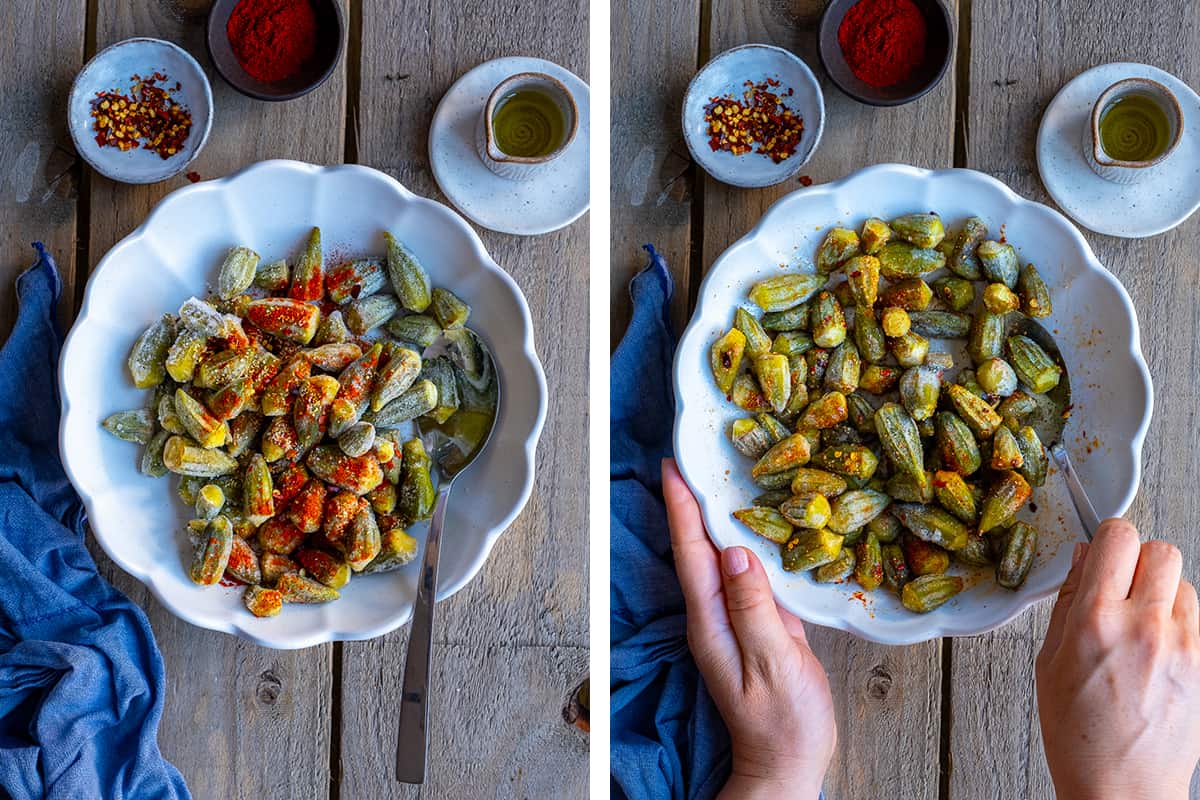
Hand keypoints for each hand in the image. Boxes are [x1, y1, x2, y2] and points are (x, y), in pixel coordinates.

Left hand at [662, 458, 835, 799]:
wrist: (788, 761)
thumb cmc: (782, 722)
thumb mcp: (772, 662)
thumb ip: (754, 608)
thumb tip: (737, 551)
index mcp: (710, 620)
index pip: (691, 553)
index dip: (682, 508)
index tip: (672, 467)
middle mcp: (714, 614)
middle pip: (698, 547)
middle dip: (690, 500)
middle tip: (690, 455)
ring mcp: (734, 618)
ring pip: (720, 556)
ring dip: (715, 516)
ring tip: (716, 475)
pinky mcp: (757, 622)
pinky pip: (746, 572)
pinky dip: (746, 542)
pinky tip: (756, 524)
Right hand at [1036, 519, 1199, 799]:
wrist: (1123, 787)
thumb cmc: (1080, 735)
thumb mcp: (1049, 661)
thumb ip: (1067, 602)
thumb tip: (1083, 560)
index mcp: (1095, 621)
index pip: (1118, 537)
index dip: (1108, 538)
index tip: (1103, 551)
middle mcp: (1145, 626)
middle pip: (1160, 550)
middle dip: (1138, 560)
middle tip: (1121, 585)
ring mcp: (1184, 646)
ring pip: (1183, 582)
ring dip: (1161, 592)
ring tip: (1140, 624)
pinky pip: (1197, 618)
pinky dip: (1178, 622)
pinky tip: (1157, 650)